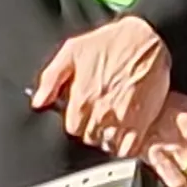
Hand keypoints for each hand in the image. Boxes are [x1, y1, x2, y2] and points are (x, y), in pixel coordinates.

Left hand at [30, 18, 171, 155]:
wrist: (148, 38)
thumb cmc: (110, 42)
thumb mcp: (72, 51)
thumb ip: (51, 78)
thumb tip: (38, 102)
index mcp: (81, 100)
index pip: (72, 128)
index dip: (77, 119)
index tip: (85, 111)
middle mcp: (101, 113)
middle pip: (89, 137)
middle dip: (92, 127)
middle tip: (100, 112)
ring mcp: (123, 120)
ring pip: (107, 144)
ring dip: (108, 136)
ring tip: (113, 119)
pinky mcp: (142, 123)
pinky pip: (127, 148)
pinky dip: (124, 144)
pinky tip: (126, 130)